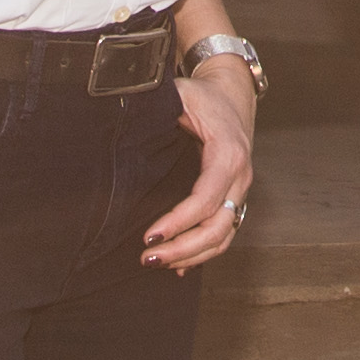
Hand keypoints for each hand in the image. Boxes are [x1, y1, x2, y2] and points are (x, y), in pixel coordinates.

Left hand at [142, 44, 258, 274]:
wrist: (233, 96)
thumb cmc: (204, 96)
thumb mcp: (181, 93)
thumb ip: (157, 102)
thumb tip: (120, 108)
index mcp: (228, 153)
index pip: (207, 198)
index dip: (179, 221)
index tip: (150, 234)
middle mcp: (240, 177)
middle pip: (219, 226)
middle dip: (184, 248)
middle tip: (148, 257)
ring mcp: (240, 191)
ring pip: (224, 237)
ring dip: (191, 255)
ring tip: (155, 262)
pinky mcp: (234, 200)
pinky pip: (224, 235)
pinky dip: (203, 255)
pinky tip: (179, 267)